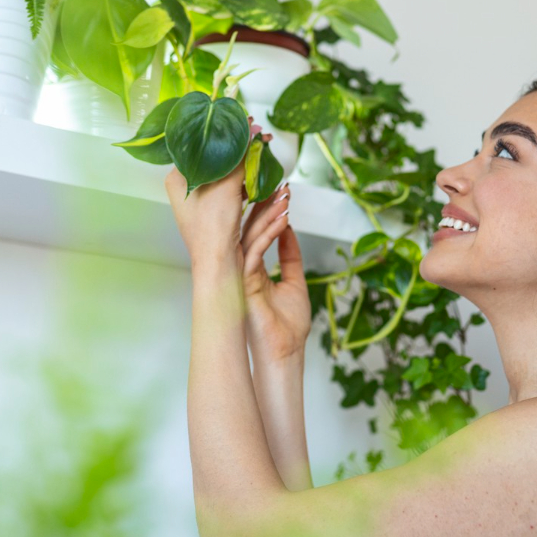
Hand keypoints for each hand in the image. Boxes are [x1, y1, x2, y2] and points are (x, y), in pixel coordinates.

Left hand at [165, 116, 269, 267]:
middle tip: (259, 136)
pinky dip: (248, 180)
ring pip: (227, 173)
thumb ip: (240, 156)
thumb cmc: (212, 229)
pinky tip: (262, 173)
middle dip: (240, 148)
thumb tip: (252, 130)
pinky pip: (233, 189)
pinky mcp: (218, 212)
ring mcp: (202, 201)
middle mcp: (187, 189)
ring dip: (247, 163)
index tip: (245, 123)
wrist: (219, 266)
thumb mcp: (226, 185)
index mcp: (178, 180)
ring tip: (264, 151)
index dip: (224, 132)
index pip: (200, 145)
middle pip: (215, 158)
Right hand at [241, 179, 309, 363]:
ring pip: (251, 237)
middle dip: (264, 206)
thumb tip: (288, 230)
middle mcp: (243, 269)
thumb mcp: (295, 282)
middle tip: (279, 184)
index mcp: (252, 268)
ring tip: (283, 196)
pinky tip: (283, 221)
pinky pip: (256, 252)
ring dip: (268, 215)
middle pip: (250, 229)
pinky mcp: (244, 283)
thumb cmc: (289, 325)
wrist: (285, 352)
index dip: (267, 211)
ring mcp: (241, 275)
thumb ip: (290, 257)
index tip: (280, 192)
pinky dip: (269, 235)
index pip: (256, 233)